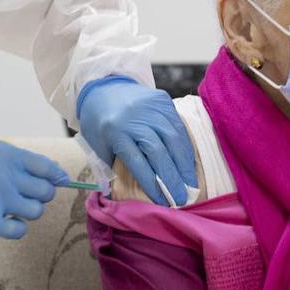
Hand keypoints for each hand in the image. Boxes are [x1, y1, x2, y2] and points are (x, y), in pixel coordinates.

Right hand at [0, 137, 68, 238]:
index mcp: (9, 156)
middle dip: (42, 193)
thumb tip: (51, 170)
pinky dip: (17, 227)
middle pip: (46, 192)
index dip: (56, 176)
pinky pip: (19, 230)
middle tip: (27, 194)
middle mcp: (8, 177)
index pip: (48, 168)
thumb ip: (18, 159)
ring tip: (14, 206)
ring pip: (36, 211)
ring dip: (29, 210)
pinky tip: (7, 220)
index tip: (58, 180)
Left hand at [77, 76, 197, 204]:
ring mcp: (150, 107)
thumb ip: (114, 168)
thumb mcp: (99, 147)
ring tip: (190, 183)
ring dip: (184, 164)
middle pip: (158, 151)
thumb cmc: (100, 123)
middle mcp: (134, 118)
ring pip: (173, 138)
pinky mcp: (163, 100)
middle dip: (172, 178)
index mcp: (114, 131)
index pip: (138, 162)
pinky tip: (188, 163)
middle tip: (182, 198)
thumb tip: (131, 196)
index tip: (163, 201)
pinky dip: (185, 146)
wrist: (104, 88)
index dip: (152, 184)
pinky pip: (179, 126)